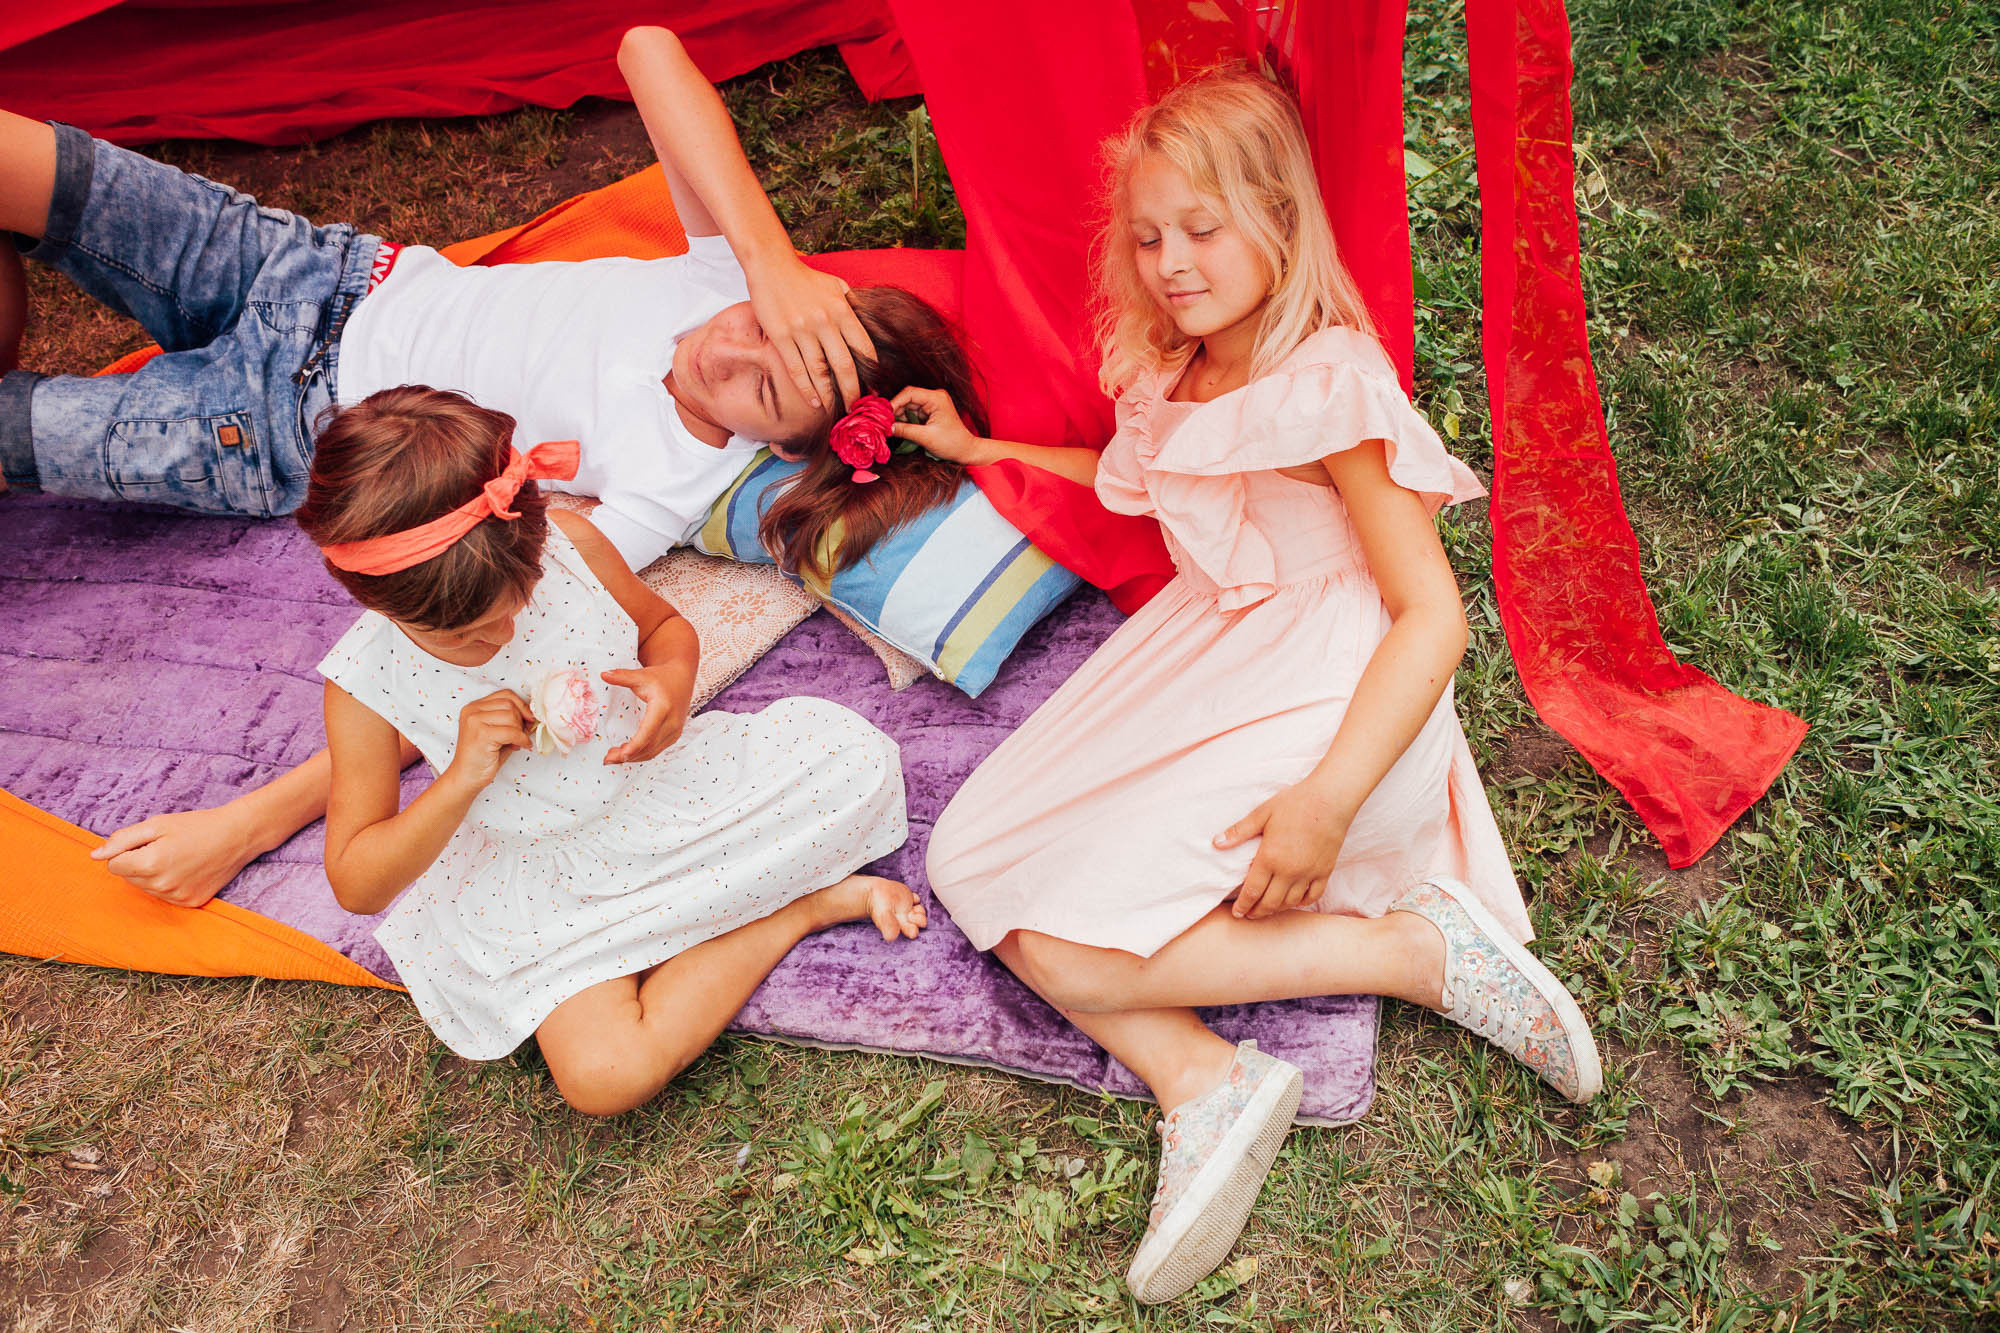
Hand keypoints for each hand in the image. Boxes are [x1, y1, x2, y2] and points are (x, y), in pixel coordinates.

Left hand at [89, 804, 261, 907]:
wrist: (238, 836)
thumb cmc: (197, 826)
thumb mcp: (157, 824)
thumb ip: (122, 839)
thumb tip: (95, 856)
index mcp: (150, 863)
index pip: (113, 866)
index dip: (125, 851)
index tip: (147, 842)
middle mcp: (162, 885)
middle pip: (128, 878)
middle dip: (138, 863)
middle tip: (165, 847)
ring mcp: (177, 897)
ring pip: (145, 888)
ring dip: (152, 874)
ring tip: (177, 858)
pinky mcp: (190, 903)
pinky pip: (164, 896)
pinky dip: (169, 883)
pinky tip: (186, 870)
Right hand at [443, 689, 534, 790]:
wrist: (466, 777)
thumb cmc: (483, 756)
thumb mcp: (497, 732)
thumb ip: (510, 720)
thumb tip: (532, 715)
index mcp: (474, 707)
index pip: (505, 694)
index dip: (521, 705)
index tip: (529, 718)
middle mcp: (472, 710)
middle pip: (509, 704)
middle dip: (521, 719)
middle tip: (522, 734)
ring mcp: (475, 721)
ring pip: (511, 716)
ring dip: (520, 731)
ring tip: (516, 742)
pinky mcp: (481, 734)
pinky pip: (511, 731)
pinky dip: (521, 739)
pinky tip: (520, 746)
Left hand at [600, 666, 690, 762]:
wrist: (682, 678)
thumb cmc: (662, 677)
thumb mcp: (641, 675)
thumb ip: (622, 676)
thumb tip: (604, 674)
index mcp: (663, 708)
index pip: (648, 732)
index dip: (634, 746)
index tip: (620, 754)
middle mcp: (672, 722)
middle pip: (648, 746)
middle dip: (627, 755)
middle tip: (607, 758)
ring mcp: (674, 731)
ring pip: (653, 752)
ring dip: (633, 757)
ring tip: (613, 757)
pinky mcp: (674, 735)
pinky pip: (657, 750)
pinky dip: (641, 754)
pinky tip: (627, 753)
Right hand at [747, 257, 876, 407]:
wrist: (772, 266)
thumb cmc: (807, 278)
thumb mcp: (837, 286)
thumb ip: (853, 307)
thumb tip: (868, 329)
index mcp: (842, 310)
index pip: (863, 348)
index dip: (870, 372)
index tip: (873, 388)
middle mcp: (824, 322)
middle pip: (844, 366)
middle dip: (852, 392)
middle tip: (856, 408)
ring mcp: (801, 330)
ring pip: (819, 372)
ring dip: (829, 395)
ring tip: (836, 409)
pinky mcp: (781, 336)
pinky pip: (796, 369)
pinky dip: (806, 389)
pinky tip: (815, 402)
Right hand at [888, 386, 987, 463]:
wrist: (966, 451)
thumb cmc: (952, 443)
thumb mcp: (925, 437)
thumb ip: (905, 430)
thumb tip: (887, 427)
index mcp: (936, 398)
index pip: (909, 393)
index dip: (895, 402)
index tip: (884, 415)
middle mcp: (934, 397)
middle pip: (907, 399)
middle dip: (895, 410)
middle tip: (884, 423)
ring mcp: (932, 405)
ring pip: (908, 406)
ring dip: (899, 416)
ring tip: (890, 427)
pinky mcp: (930, 413)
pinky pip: (913, 413)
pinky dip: (905, 420)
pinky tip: (899, 428)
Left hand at [1214, 783, 1352, 920]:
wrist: (1330, 801)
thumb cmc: (1294, 803)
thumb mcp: (1262, 814)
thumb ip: (1239, 832)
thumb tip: (1216, 843)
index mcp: (1270, 858)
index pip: (1252, 891)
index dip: (1243, 905)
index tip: (1237, 912)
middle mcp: (1289, 871)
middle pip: (1270, 902)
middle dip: (1256, 911)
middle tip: (1248, 914)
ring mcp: (1308, 874)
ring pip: (1290, 902)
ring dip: (1276, 909)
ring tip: (1267, 909)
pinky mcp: (1325, 872)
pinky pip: (1312, 896)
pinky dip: (1301, 902)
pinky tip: (1293, 901)